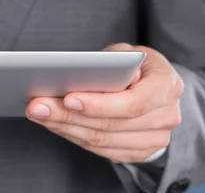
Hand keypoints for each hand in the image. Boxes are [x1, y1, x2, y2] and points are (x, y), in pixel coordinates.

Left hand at [26, 43, 182, 162]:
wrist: (154, 86)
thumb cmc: (135, 64)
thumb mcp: (127, 52)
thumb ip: (111, 62)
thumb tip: (84, 75)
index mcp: (167, 84)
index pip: (132, 103)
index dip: (99, 104)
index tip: (68, 98)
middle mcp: (167, 115)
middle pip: (111, 124)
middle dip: (68, 115)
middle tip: (37, 106)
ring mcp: (156, 138)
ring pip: (102, 140)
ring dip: (65, 127)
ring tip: (39, 114)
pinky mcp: (140, 152)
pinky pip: (101, 150)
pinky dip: (73, 136)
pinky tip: (53, 124)